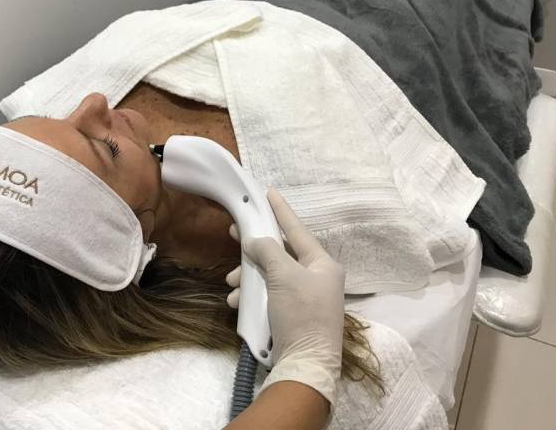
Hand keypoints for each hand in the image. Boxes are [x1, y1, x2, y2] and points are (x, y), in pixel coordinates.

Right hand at [226, 188, 344, 403]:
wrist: (306, 364)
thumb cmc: (301, 313)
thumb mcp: (284, 276)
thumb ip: (268, 251)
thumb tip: (255, 242)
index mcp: (322, 264)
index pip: (297, 229)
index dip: (281, 211)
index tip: (269, 192)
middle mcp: (316, 278)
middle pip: (280, 253)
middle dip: (255, 251)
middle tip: (235, 235)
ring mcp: (305, 298)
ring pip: (270, 276)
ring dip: (249, 278)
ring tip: (233, 284)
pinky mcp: (292, 316)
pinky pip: (269, 296)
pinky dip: (253, 297)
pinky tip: (239, 303)